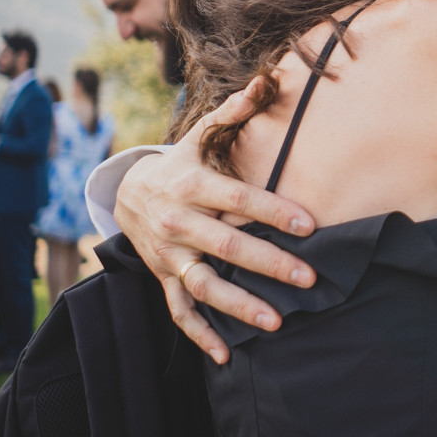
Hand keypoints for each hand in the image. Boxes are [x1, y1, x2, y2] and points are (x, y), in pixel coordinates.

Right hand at [113, 86, 316, 363]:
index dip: (273, 211)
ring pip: (204, 286)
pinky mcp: (163, 278)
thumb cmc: (181, 163)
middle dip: (268, 264)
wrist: (126, 192)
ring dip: (239, 306)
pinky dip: (200, 335)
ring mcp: (168, 255)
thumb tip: (268, 79)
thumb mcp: (200, 136)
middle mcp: (177, 223)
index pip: (238, 200)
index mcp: (191, 185)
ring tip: (276, 322)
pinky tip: (226, 357)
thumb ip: (235, 112)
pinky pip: (179, 312)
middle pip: (226, 247)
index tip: (310, 225)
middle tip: (308, 278)